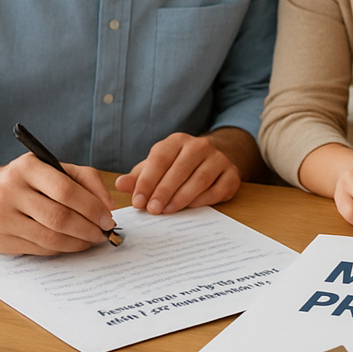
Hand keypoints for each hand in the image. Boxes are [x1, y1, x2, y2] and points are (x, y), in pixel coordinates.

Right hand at [0, 153, 115, 255]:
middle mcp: (9, 191)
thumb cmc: (23, 182)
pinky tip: (72, 244)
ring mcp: (0, 217)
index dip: (92, 207)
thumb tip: (108, 205)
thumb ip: (85, 179)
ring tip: (92, 239)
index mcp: (27, 167)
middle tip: (104, 232)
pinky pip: (39, 249)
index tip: (108, 218)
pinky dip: (62, 249)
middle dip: (88, 228)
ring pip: (50, 237)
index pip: (66, 190)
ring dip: (78, 242)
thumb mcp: (52, 168)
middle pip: (60, 217)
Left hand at [114, 132, 240, 213]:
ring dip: (182, 197)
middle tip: (152, 210)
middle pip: (180, 169)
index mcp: (177, 141)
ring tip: (168, 211)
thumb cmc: (180, 165)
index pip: (160, 159)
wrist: (215, 158)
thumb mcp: (157, 166)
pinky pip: (218, 188)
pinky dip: (204, 199)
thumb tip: (120, 184)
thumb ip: (139, 176)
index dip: (147, 181)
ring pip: (199, 179)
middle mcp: (200, 146)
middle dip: (163, 191)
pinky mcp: (232, 174)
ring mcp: (218, 159)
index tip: (138, 201)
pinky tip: (191, 208)